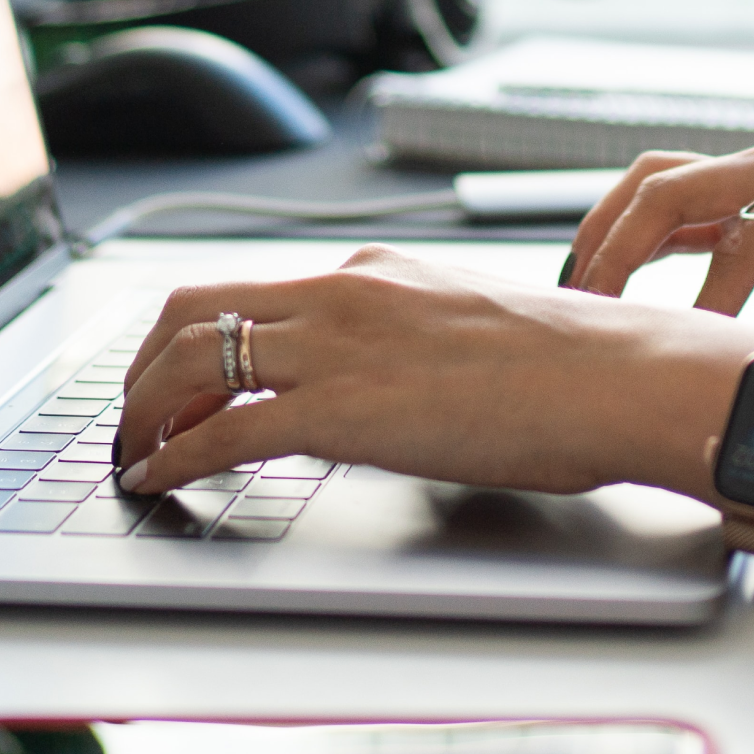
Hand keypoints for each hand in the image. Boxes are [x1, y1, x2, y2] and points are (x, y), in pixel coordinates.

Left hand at [114, 245, 752, 497]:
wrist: (620, 377)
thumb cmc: (571, 366)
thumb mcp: (462, 327)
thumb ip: (401, 342)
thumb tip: (375, 382)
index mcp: (367, 273)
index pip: (242, 289)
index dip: (187, 335)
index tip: (171, 375)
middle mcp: (336, 294)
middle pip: (190, 312)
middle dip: (144, 368)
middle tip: (134, 414)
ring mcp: (333, 348)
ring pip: (190, 363)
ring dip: (143, 412)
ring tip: (133, 452)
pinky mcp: (341, 411)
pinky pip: (223, 433)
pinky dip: (173, 458)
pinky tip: (157, 480)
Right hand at [563, 132, 753, 378]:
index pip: (741, 236)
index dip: (709, 299)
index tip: (689, 351)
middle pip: (673, 185)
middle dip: (621, 246)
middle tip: (586, 304)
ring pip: (660, 184)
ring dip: (612, 230)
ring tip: (576, 284)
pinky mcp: (752, 201)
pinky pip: (676, 209)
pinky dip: (633, 238)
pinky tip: (603, 276)